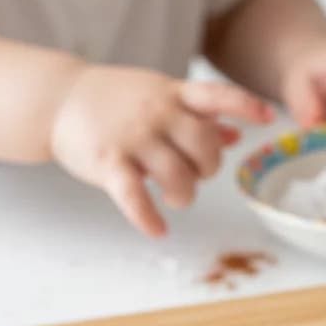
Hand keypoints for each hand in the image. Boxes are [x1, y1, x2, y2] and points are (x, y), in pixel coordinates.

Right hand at [50, 66, 273, 235]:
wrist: (57, 99)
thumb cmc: (117, 102)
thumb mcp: (159, 98)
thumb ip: (197, 116)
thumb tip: (236, 135)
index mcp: (172, 94)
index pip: (216, 94)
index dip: (244, 105)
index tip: (268, 119)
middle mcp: (155, 112)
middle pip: (204, 146)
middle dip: (208, 168)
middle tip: (195, 174)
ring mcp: (132, 137)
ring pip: (176, 175)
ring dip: (184, 195)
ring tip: (176, 197)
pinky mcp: (108, 161)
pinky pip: (134, 195)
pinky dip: (148, 217)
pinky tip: (157, 230)